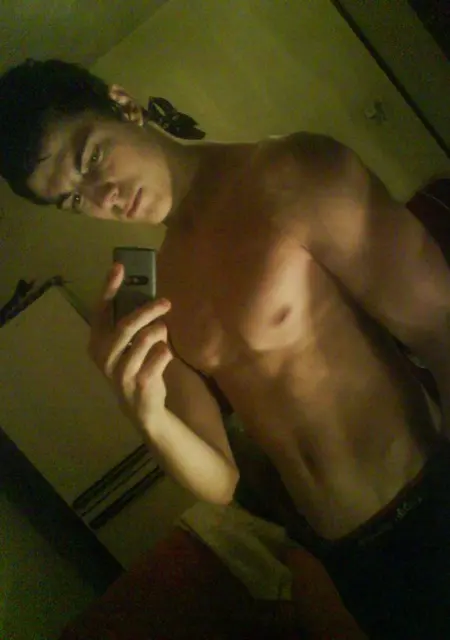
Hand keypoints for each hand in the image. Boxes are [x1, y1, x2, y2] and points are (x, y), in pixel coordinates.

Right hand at [89, 263, 172, 425]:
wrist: (141, 407)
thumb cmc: (135, 366)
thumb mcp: (127, 345)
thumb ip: (131, 324)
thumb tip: (146, 294)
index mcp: (97, 342)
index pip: (100, 310)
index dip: (109, 288)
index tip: (119, 267)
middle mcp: (104, 356)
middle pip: (127, 325)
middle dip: (148, 310)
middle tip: (165, 302)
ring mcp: (120, 371)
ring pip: (145, 339)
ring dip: (159, 331)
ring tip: (163, 332)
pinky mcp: (139, 382)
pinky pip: (161, 355)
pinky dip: (166, 351)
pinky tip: (164, 355)